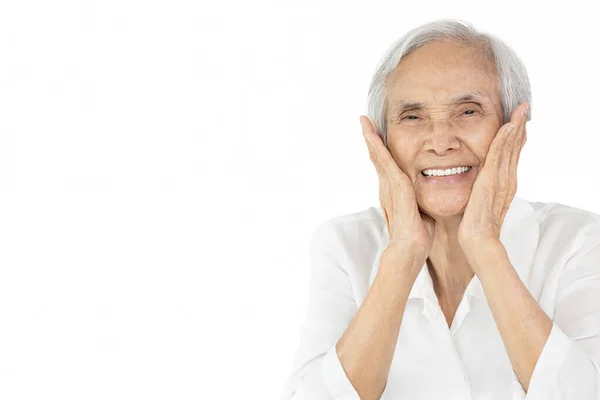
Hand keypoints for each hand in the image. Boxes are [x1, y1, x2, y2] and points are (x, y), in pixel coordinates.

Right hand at [360, 115, 435, 261]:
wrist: (409, 249)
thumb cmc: (417, 236)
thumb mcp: (421, 213)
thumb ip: (421, 203)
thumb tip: (428, 201)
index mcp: (394, 192)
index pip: (386, 166)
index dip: (381, 150)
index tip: (376, 135)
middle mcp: (387, 187)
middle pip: (377, 158)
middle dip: (371, 139)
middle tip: (364, 121)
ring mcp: (388, 187)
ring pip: (378, 157)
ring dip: (371, 138)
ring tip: (364, 122)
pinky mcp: (395, 187)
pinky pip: (385, 162)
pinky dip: (378, 147)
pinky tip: (373, 135)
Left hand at [457, 101, 528, 251]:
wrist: (478, 241)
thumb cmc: (475, 226)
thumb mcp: (479, 203)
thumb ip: (481, 192)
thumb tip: (478, 185)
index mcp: (504, 184)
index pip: (510, 155)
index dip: (515, 137)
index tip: (517, 121)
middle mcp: (506, 180)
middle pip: (515, 148)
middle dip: (519, 127)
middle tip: (523, 107)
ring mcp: (501, 180)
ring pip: (510, 148)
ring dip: (515, 127)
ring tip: (520, 110)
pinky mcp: (491, 181)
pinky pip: (499, 156)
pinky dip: (505, 140)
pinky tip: (508, 126)